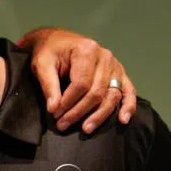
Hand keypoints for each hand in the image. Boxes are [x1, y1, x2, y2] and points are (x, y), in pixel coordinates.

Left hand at [19, 27, 136, 132]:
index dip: (68, 102)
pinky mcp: (119, 73)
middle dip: (79, 111)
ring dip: (99, 115)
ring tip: (86, 129)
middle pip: (96, 92)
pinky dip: (128, 106)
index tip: (55, 114)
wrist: (56, 40)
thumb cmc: (48, 51)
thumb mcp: (42, 64)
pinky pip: (128, 90)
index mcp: (86, 50)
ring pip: (112, 95)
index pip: (81, 83)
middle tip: (63, 125)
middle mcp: (105, 56)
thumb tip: (54, 109)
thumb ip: (48, 86)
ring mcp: (115, 65)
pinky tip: (123, 119)